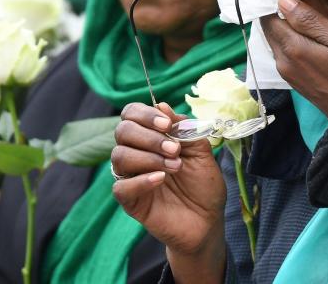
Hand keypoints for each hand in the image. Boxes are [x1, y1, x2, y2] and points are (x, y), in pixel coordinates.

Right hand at [111, 102, 226, 278]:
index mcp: (152, 138)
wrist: (208, 220)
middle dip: (149, 136)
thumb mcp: (202, 152)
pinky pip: (121, 186)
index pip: (131, 115)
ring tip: (175, 166)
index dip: (145, 114)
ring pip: (119, 156)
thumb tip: (162, 105)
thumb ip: (185, 129)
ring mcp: (132, 177)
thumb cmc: (204, 184)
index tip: (167, 124)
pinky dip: (141, 180)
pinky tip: (161, 179)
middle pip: (122, 131)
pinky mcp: (131, 201)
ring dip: (149, 157)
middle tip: (174, 149)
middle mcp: (137, 154)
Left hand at [265, 0, 327, 117]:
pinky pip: (283, 53)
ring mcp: (287, 73)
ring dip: (282, 26)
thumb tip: (282, 0)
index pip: (268, 17)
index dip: (271, 0)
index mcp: (292, 48)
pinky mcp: (294, 81)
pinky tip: (304, 34)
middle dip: (275, 12)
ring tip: (299, 12)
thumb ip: (310, 20)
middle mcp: (282, 61)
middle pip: (269, 29)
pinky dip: (288, 40)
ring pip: (276, 41)